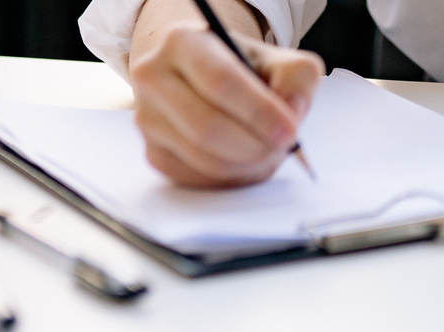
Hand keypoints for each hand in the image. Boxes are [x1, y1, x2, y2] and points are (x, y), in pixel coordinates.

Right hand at [128, 23, 323, 188]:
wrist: (201, 75)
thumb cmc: (242, 67)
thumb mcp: (276, 58)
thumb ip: (296, 78)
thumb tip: (291, 111)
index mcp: (183, 42)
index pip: (219, 81)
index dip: (259, 112)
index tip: (289, 131)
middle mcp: (154, 77)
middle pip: (206, 126)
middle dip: (255, 145)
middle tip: (284, 147)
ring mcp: (147, 118)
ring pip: (203, 159)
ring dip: (247, 165)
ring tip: (269, 150)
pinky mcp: (153, 152)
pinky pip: (198, 178)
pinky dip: (233, 177)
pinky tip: (246, 159)